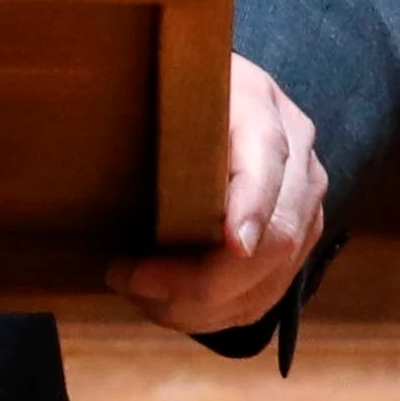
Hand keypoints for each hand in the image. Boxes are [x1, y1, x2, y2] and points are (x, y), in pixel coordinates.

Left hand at [111, 53, 323, 334]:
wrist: (217, 94)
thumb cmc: (175, 92)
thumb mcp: (165, 87)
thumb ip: (154, 115)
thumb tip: (95, 141)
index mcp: (263, 111)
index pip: (267, 165)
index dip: (252, 208)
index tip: (229, 244)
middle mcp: (298, 165)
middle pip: (276, 240)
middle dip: (201, 279)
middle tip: (126, 279)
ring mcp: (304, 210)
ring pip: (268, 281)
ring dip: (198, 306)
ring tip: (137, 295)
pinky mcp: (294, 248)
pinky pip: (263, 298)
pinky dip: (213, 313)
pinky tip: (167, 303)